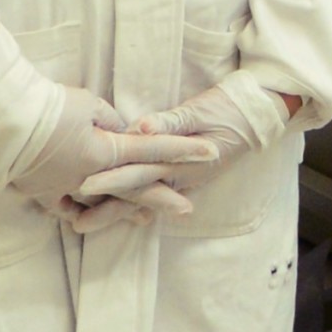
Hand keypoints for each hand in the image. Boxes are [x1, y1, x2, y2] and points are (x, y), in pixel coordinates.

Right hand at [6, 85, 216, 220]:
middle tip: (188, 208)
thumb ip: (110, 120)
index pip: (154, 149)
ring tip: (143, 219)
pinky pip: (64, 208)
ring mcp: (65, 188)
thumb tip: (122, 131)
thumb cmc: (48, 107)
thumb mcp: (86, 103)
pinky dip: (79, 212)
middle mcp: (90, 177)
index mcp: (106, 151)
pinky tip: (90, 219)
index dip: (183, 150)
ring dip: (124, 210)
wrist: (2, 123)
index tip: (210, 152)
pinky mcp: (42, 192)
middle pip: (134, 188)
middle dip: (162, 197)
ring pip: (102, 204)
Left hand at [84, 76, 291, 208]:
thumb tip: (138, 127)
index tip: (84, 185)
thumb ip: (169, 121)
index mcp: (181, 160)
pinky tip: (117, 215)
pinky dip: (134, 205)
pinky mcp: (183, 175)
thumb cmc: (228, 109)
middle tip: (74, 219)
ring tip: (82, 223)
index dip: (113, 179)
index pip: (141, 170)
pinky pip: (155, 194)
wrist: (257, 115)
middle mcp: (179, 175)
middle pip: (136, 193)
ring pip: (142, 198)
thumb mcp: (200, 110)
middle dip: (106, 207)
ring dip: (114, 211)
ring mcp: (182, 179)